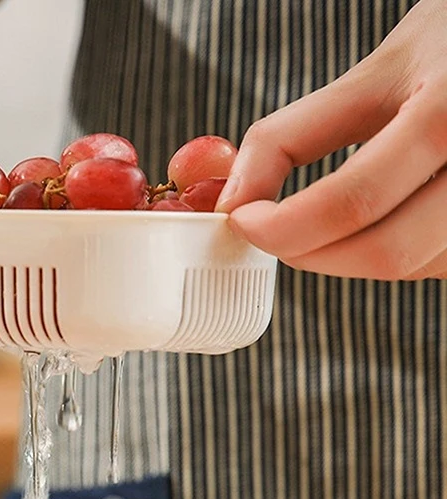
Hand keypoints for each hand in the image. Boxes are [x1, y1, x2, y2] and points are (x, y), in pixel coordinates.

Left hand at [217, 0, 446, 279]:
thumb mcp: (377, 71)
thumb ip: (293, 136)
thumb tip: (231, 201)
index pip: (351, 202)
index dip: (280, 226)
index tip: (242, 219)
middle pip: (385, 252)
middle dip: (307, 251)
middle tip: (271, 230)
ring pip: (409, 267)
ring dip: (345, 254)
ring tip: (324, 214)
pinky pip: (433, 264)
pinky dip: (386, 251)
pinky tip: (378, 215)